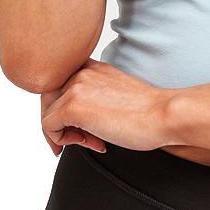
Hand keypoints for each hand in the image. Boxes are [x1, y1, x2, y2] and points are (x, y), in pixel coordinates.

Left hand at [40, 58, 175, 156]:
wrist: (162, 114)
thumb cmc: (147, 111)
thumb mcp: (114, 93)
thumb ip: (92, 96)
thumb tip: (71, 118)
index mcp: (93, 66)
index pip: (60, 83)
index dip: (64, 106)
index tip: (79, 126)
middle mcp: (82, 71)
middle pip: (48, 96)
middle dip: (59, 121)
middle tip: (80, 138)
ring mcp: (76, 87)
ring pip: (46, 112)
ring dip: (63, 132)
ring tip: (88, 141)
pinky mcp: (73, 106)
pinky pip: (47, 126)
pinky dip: (60, 140)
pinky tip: (87, 142)